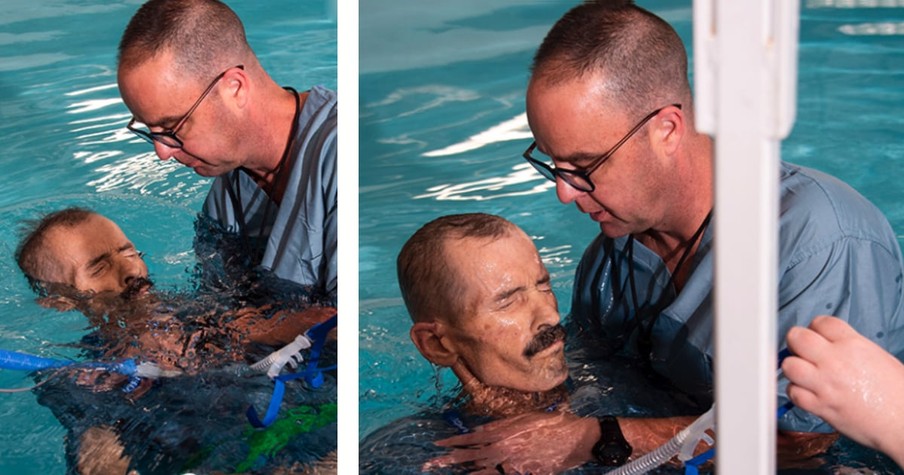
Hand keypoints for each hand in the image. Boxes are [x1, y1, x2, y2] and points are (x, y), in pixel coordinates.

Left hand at [425, 411, 595, 474]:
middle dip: (449, 460)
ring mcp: (512, 465)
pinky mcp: (523, 474)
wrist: (576, 438)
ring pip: (482, 471)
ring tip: (447, 472)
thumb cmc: (550, 424)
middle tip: (431, 464)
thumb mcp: (522, 418)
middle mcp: (503, 450)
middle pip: (470, 457)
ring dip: (465, 472)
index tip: (436, 444)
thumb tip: (477, 432)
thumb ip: (498, 426)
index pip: (469, 439)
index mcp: (502, 433)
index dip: (452, 441)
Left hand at [782, 316, 903, 461]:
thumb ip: (849, 346)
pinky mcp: (820, 406)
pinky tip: (808, 393)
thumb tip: (828, 343)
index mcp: (853, 344)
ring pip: (789, 365)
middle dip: (796, 342)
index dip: (814, 328)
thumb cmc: (897, 392)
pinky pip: (793, 393)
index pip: (820, 322)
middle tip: (802, 352)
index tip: (816, 336)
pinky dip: (796, 393)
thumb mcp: (877, 356)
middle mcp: (835, 361)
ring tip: (804, 374)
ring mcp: (825, 383)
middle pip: (797, 338)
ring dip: (793, 369)